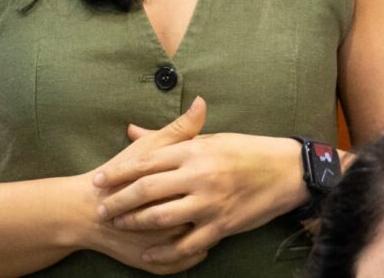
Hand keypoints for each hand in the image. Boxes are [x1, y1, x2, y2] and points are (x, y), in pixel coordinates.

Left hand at [91, 98, 306, 266]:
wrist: (285, 170)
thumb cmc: (244, 150)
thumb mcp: (208, 138)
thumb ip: (169, 137)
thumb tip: (132, 130)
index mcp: (194, 151)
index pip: (146, 162)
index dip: (119, 173)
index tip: (98, 181)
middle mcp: (199, 175)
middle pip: (147, 190)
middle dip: (119, 201)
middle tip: (100, 209)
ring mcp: (210, 202)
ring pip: (162, 217)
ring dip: (136, 223)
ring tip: (119, 225)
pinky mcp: (222, 225)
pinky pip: (187, 244)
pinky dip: (165, 251)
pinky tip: (148, 253)